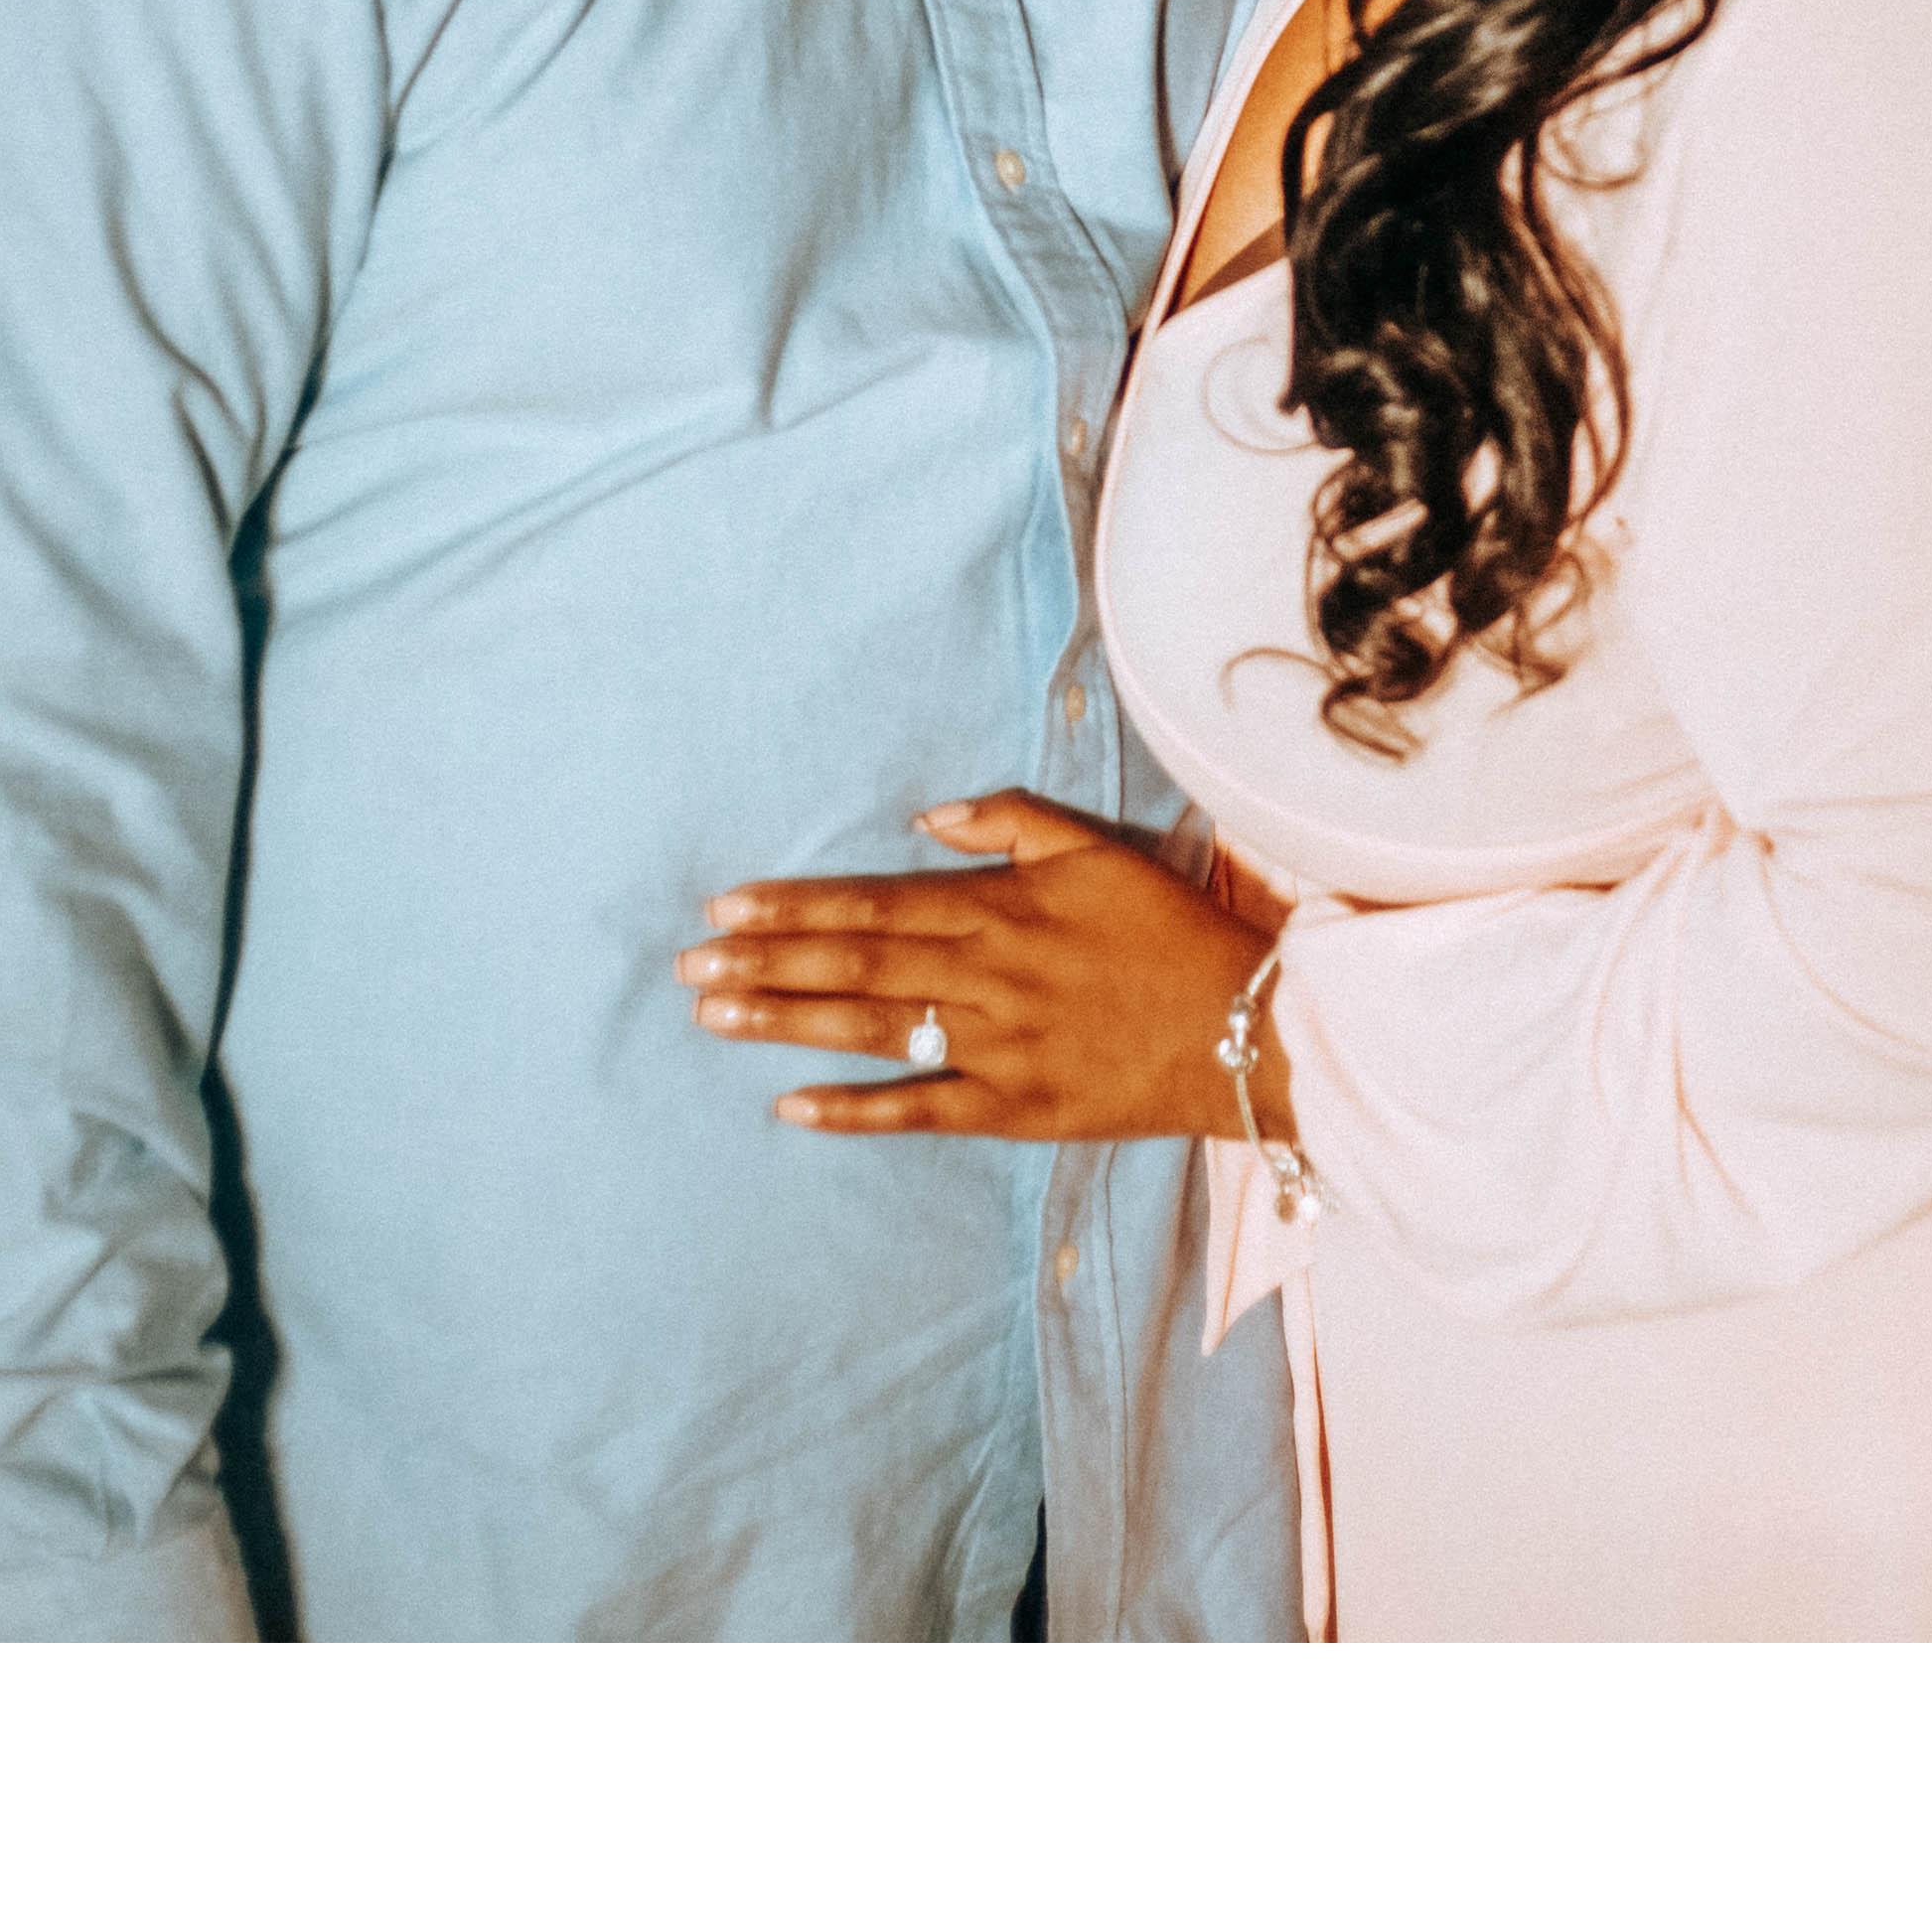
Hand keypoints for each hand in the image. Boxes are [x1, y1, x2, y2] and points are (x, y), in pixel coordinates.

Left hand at [680, 793, 1288, 1149]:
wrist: (1243, 1027)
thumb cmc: (1169, 931)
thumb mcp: (1098, 852)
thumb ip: (1010, 823)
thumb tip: (925, 818)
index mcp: (1000, 909)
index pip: (874, 902)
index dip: (795, 904)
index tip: (725, 905)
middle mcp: (986, 976)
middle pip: (856, 964)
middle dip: (766, 963)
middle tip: (688, 966)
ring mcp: (996, 1048)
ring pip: (873, 1030)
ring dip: (787, 1023)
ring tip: (715, 1017)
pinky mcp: (1013, 1110)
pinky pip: (920, 1111)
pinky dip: (855, 1111)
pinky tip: (791, 1109)